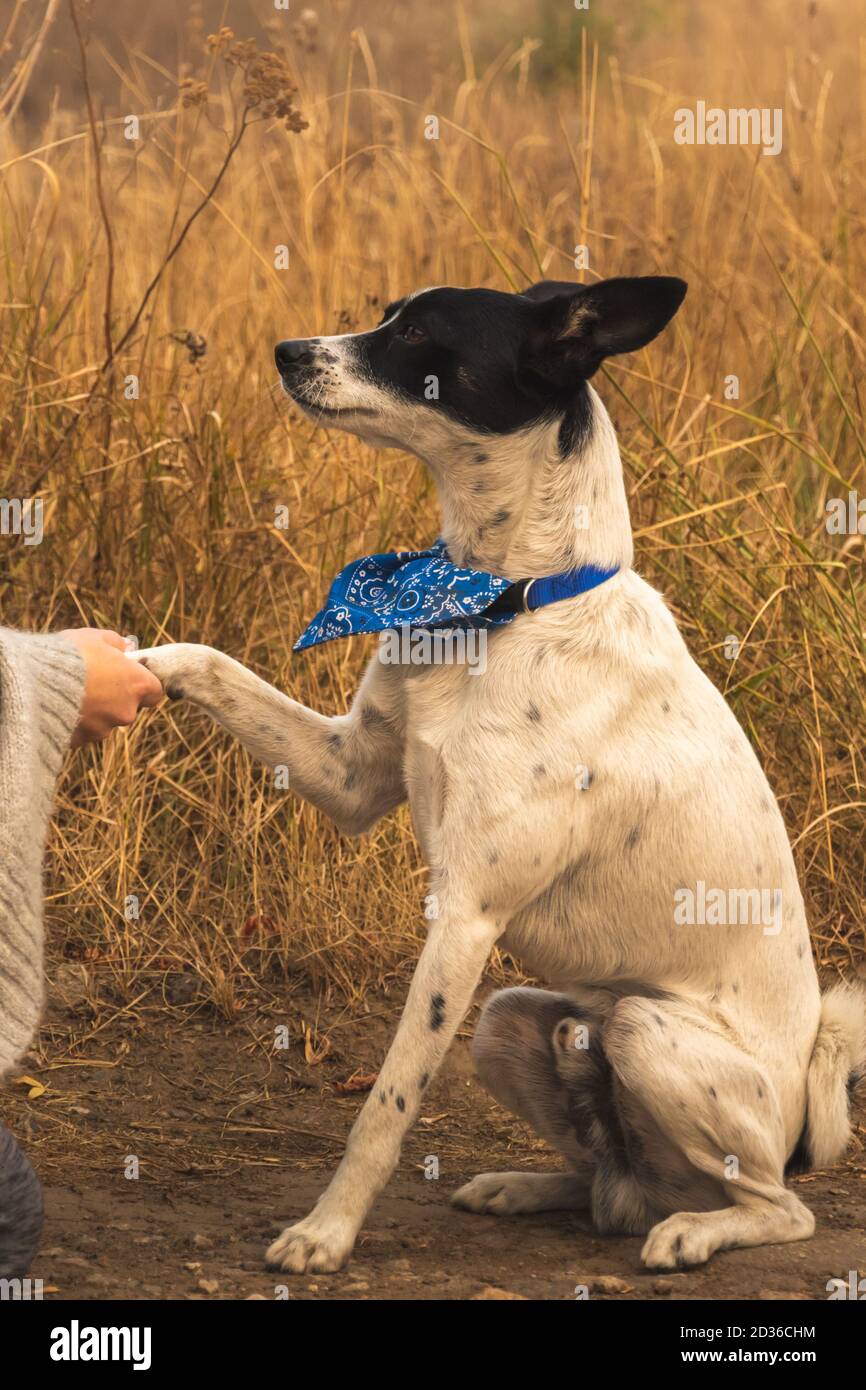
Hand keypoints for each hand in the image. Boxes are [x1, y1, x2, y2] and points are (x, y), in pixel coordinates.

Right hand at [59, 628, 163, 746]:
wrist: (36, 682)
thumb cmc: (70, 655)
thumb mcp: (94, 637)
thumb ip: (115, 643)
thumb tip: (126, 647)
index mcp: (136, 685)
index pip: (154, 692)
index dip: (141, 685)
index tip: (127, 678)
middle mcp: (126, 711)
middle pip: (128, 708)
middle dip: (114, 698)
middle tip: (92, 683)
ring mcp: (103, 729)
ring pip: (104, 721)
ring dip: (93, 711)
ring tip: (70, 693)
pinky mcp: (81, 740)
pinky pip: (82, 731)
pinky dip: (74, 722)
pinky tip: (59, 707)